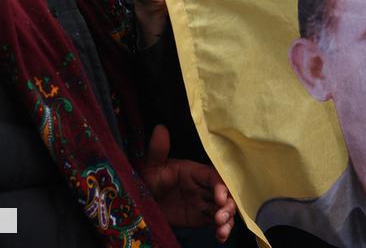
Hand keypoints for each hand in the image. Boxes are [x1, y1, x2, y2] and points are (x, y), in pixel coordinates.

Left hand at [140, 125, 236, 241]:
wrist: (137, 205)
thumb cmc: (144, 181)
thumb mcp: (150, 167)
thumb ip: (157, 150)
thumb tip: (160, 128)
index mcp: (194, 171)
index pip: (213, 176)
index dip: (221, 186)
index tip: (220, 198)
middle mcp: (201, 186)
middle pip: (224, 193)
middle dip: (228, 205)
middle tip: (220, 217)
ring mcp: (202, 202)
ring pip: (223, 209)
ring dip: (228, 219)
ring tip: (221, 230)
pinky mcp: (199, 217)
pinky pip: (215, 222)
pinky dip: (222, 229)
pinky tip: (220, 236)